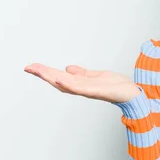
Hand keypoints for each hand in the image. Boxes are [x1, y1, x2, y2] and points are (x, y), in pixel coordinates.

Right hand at [23, 63, 141, 103]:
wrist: (131, 93)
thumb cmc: (116, 86)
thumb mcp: (97, 76)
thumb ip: (83, 73)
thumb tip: (68, 68)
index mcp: (80, 84)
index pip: (59, 77)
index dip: (45, 72)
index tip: (32, 66)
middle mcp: (81, 88)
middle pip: (58, 80)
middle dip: (43, 74)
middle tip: (28, 67)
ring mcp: (87, 90)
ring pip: (65, 83)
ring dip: (51, 77)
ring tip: (38, 70)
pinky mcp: (96, 90)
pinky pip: (80, 87)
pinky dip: (68, 83)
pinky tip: (59, 77)